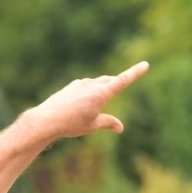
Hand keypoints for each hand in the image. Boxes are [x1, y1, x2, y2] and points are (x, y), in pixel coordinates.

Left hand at [24, 61, 149, 142]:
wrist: (46, 120)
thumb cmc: (71, 124)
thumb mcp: (92, 125)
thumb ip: (108, 123)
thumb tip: (120, 127)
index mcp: (100, 94)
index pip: (122, 81)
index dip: (134, 73)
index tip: (145, 64)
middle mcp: (91, 85)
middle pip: (109, 81)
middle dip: (115, 84)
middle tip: (123, 84)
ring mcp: (80, 84)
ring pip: (97, 84)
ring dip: (101, 90)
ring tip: (97, 103)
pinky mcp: (71, 86)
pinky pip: (85, 87)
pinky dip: (88, 93)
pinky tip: (82, 103)